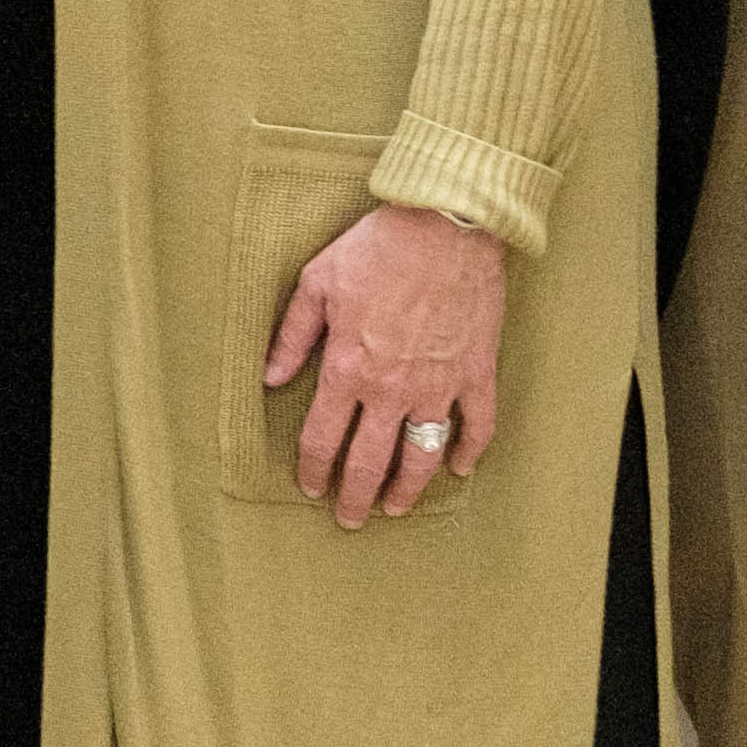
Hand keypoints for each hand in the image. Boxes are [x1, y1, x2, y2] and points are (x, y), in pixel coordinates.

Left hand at [271, 202, 502, 526]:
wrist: (445, 226)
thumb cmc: (377, 248)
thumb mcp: (315, 283)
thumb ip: (291, 336)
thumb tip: (268, 378)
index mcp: (347, 367)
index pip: (323, 437)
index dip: (314, 468)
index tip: (310, 487)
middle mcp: (391, 387)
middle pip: (370, 459)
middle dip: (355, 495)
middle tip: (349, 519)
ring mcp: (438, 384)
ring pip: (422, 454)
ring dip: (408, 487)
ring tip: (396, 506)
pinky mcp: (477, 372)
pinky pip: (478, 424)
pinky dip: (469, 450)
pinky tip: (459, 467)